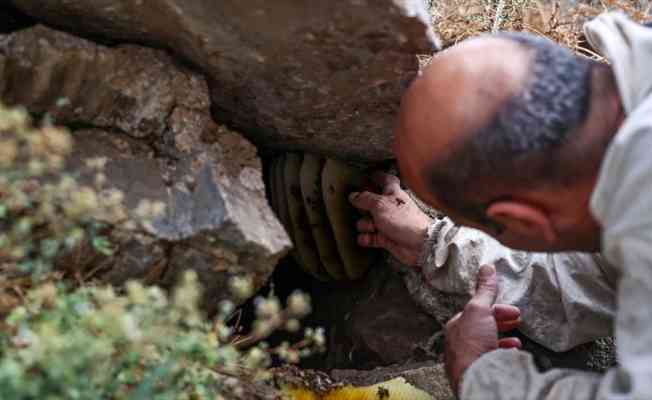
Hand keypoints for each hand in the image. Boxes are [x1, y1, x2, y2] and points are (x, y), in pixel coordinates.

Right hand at [348, 172, 431, 265]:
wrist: (419, 244)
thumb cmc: (404, 220)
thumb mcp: (380, 204)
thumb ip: (365, 199)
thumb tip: (353, 195)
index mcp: (393, 193)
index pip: (386, 180)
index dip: (378, 176)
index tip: (369, 174)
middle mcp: (390, 207)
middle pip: (372, 203)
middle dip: (363, 206)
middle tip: (357, 206)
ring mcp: (388, 223)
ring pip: (368, 221)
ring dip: (364, 225)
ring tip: (370, 227)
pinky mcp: (386, 238)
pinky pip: (370, 237)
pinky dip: (366, 238)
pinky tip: (365, 238)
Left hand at [444, 264, 521, 393]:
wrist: (475, 378)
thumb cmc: (472, 344)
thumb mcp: (478, 309)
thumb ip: (484, 290)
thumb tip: (487, 268)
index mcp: (455, 328)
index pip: (475, 313)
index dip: (494, 309)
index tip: (512, 311)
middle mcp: (458, 344)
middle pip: (481, 328)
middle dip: (500, 322)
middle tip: (516, 320)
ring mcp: (468, 360)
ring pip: (486, 346)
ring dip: (502, 339)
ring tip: (516, 340)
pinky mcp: (478, 373)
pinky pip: (491, 361)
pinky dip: (504, 355)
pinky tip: (512, 354)